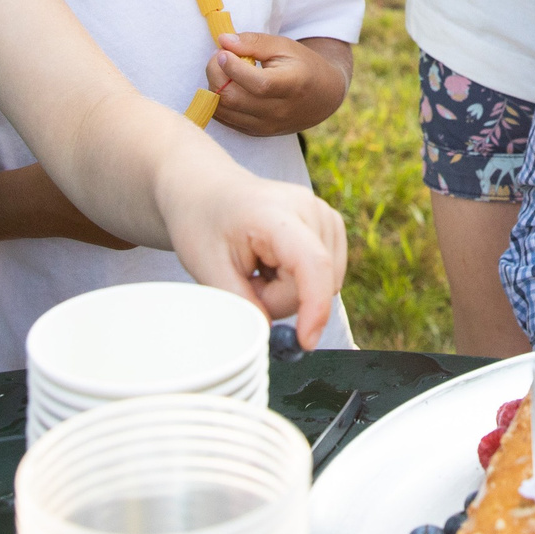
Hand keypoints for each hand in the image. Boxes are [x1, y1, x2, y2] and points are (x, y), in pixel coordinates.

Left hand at [159, 155, 348, 346]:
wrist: (208, 191)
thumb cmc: (204, 222)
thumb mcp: (207, 267)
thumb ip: (241, 304)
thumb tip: (271, 336)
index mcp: (275, 213)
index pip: (312, 263)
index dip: (314, 307)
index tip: (306, 342)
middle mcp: (310, 208)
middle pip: (313, 283)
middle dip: (278, 297)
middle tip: (245, 280)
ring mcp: (324, 214)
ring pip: (322, 283)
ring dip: (288, 290)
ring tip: (258, 267)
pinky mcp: (331, 225)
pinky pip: (325, 275)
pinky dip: (299, 281)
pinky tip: (274, 262)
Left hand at [206, 33, 349, 138]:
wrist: (322, 97)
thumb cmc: (303, 65)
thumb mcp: (284, 46)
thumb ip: (254, 42)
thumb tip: (223, 40)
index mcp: (292, 86)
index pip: (257, 83)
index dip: (233, 67)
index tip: (223, 52)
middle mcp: (279, 111)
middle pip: (233, 98)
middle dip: (215, 74)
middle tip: (219, 56)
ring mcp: (266, 126)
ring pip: (223, 110)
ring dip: (213, 87)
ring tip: (222, 70)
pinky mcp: (256, 132)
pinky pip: (224, 119)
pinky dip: (217, 101)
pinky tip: (226, 85)